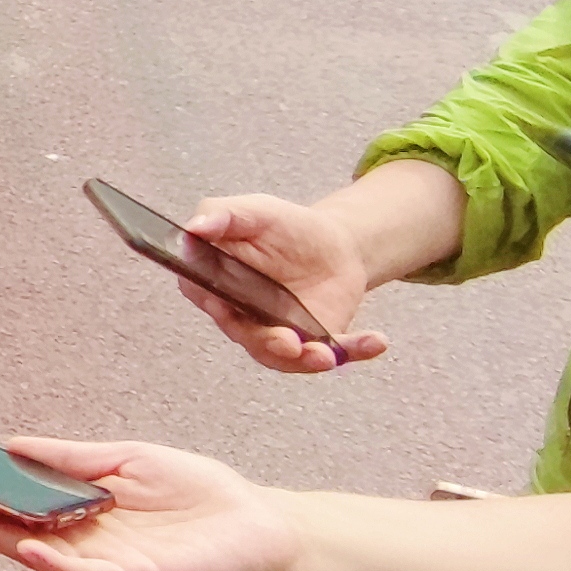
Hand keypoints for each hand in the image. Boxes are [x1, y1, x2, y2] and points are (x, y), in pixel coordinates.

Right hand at [0, 438, 303, 570]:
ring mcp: (100, 566)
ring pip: (31, 553)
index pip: (7, 500)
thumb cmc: (198, 493)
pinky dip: (49, 562)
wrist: (260, 524)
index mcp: (73, 513)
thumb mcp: (123, 459)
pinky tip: (25, 545)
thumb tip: (10, 444)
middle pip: (4, 527)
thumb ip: (69, 457)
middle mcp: (77, 544)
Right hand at [179, 193, 386, 372]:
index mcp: (217, 282)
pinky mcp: (313, 342)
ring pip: (284, 357)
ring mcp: (277, 334)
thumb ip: (222, 213)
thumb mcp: (255, 210)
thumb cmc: (285, 227)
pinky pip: (332, 353)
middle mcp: (242, 316)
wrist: (334, 244)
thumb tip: (193, 227)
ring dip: (306, 361)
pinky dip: (354, 351)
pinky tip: (376, 341)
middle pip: (246, 336)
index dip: (212, 304)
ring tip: (328, 355)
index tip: (225, 306)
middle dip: (268, 344)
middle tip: (289, 343)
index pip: (203, 295)